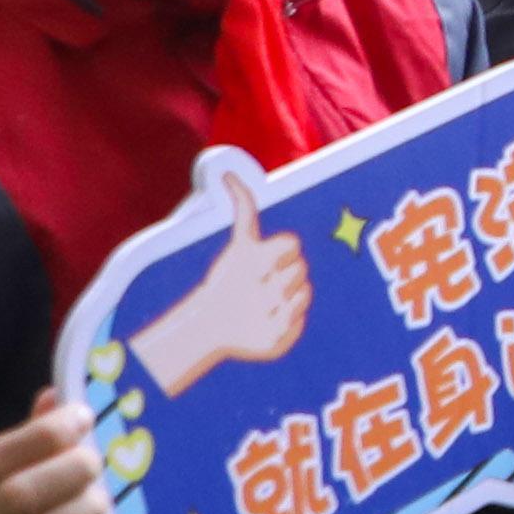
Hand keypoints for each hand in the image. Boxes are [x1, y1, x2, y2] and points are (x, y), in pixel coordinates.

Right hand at [121, 164, 311, 394]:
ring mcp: (274, 315)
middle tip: (264, 282)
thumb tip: (229, 173)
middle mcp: (267, 287)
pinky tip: (266, 319)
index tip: (266, 259)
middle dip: (286, 272)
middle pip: (302, 268)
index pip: (293, 244)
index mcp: (255, 259)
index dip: (283, 252)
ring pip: (305, 293)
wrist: (208, 326)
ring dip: (290, 294)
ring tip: (264, 300)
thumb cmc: (228, 278)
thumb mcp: (237, 243)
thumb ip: (243, 208)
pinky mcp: (280, 340)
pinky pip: (301, 320)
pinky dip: (288, 319)